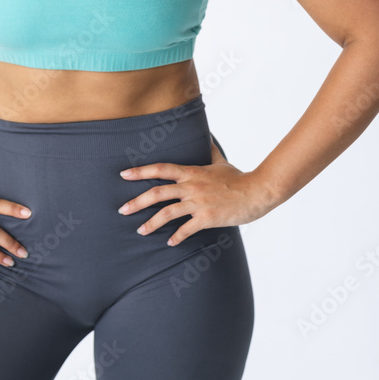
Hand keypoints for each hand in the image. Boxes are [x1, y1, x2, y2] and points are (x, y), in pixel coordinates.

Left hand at [117, 138, 274, 245]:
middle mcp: (191, 186)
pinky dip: (176, 237)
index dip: (141, 171)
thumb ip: (209, 150)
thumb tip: (206, 136)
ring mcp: (199, 203)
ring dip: (151, 223)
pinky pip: (186, 229)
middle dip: (137, 202)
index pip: (161, 169)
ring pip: (168, 213)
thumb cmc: (238, 177)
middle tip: (122, 209)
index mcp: (192, 172)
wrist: (256, 192)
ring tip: (140, 231)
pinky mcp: (207, 218)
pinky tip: (169, 243)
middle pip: (158, 193)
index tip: (124, 174)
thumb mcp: (220, 161)